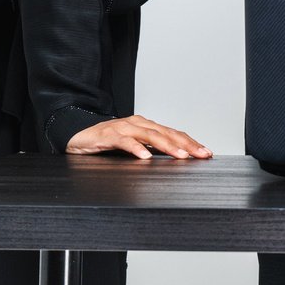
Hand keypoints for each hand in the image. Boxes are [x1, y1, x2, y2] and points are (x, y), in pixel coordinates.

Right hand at [65, 114, 211, 160]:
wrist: (77, 136)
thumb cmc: (107, 142)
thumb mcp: (133, 146)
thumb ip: (151, 150)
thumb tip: (174, 160)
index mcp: (146, 126)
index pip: (173, 133)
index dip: (191, 142)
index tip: (206, 152)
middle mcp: (138, 124)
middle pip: (166, 133)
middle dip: (187, 144)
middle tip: (201, 155)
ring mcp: (123, 128)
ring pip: (150, 136)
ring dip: (167, 146)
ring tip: (180, 156)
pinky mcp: (108, 135)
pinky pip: (124, 141)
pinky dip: (136, 149)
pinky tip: (145, 157)